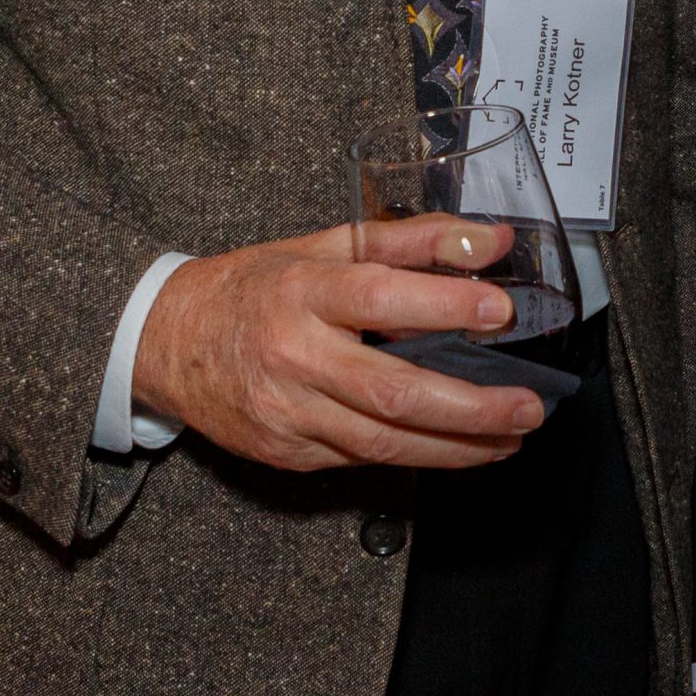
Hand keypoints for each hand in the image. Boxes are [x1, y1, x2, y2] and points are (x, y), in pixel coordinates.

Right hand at [133, 214, 545, 471]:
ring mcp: (287, 412)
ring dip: (458, 446)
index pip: (379, 296)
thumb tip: (490, 238)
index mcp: (303, 289)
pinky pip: (362, 457)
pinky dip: (416, 453)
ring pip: (383, 440)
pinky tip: (457, 446)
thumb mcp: (325, 245)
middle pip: (391, 390)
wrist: (166, 343)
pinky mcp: (286, 452)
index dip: (444, 303)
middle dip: (472, 407)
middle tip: (529, 407)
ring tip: (510, 437)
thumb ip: (413, 240)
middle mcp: (294, 354)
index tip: (501, 309)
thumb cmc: (256, 286)